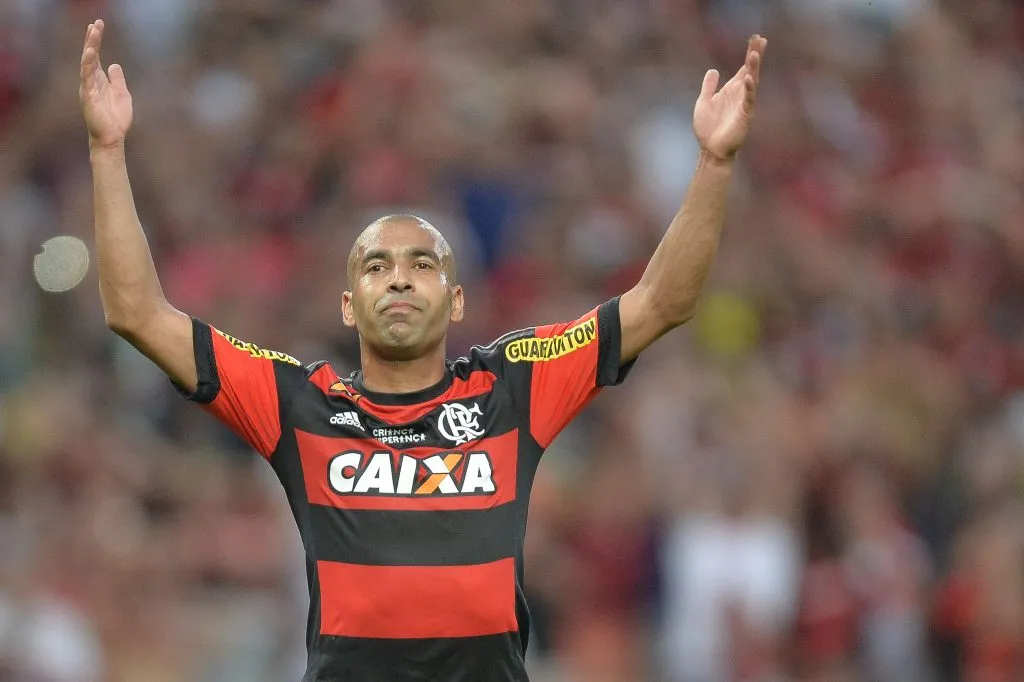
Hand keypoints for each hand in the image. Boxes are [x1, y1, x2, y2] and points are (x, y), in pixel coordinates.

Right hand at [79, 20, 132, 149]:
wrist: (112, 137)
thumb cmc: (116, 118)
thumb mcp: (122, 94)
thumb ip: (117, 79)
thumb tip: (114, 65)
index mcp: (99, 80)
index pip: (95, 56)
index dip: (96, 41)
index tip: (97, 26)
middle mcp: (91, 81)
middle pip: (90, 55)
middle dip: (92, 39)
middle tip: (96, 23)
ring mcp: (88, 87)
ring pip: (87, 62)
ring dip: (90, 46)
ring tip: (93, 31)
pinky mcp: (88, 95)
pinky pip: (86, 76)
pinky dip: (87, 64)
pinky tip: (89, 52)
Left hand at [693, 35, 766, 162]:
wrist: (711, 150)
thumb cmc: (708, 129)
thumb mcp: (704, 102)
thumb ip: (709, 87)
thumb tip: (713, 71)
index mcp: (731, 90)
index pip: (743, 68)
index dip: (750, 54)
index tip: (756, 38)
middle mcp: (740, 95)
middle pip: (751, 71)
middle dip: (756, 55)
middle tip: (761, 39)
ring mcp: (744, 105)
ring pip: (752, 82)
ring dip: (753, 68)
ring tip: (755, 53)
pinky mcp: (744, 116)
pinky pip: (748, 100)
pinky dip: (749, 89)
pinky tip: (749, 78)